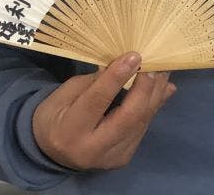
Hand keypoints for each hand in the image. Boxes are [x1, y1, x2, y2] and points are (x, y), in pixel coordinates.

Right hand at [32, 52, 175, 170]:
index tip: (134, 56)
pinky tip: (162, 88)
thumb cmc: (55, 116)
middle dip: (144, 89)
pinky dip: (153, 106)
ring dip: (155, 95)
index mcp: (70, 130)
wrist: (50, 153)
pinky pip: (142, 128)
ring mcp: (111, 157)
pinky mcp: (123, 157)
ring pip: (140, 123)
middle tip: (154, 65)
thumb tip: (124, 65)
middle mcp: (92, 149)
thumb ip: (94, 82)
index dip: (117, 77)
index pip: (98, 101)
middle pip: (128, 117)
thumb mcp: (65, 94)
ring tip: (163, 72)